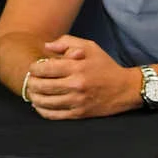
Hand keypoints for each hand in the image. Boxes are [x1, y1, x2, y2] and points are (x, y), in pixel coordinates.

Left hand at [25, 36, 139, 118]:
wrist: (126, 89)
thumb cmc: (106, 66)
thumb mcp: (91, 47)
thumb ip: (67, 42)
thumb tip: (46, 46)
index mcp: (78, 67)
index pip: (44, 68)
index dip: (34, 68)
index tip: (35, 68)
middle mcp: (76, 84)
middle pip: (40, 86)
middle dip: (32, 82)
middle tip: (32, 81)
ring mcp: (77, 101)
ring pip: (43, 101)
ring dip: (34, 97)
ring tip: (34, 92)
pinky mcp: (78, 113)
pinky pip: (52, 114)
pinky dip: (42, 110)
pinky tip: (41, 104)